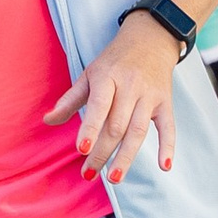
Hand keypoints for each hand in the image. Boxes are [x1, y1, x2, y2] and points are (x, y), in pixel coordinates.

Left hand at [45, 11, 178, 184]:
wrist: (151, 39)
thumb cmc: (114, 61)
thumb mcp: (90, 74)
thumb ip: (70, 100)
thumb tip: (48, 121)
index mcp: (108, 78)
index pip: (99, 106)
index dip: (91, 128)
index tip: (82, 149)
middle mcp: (131, 87)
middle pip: (117, 126)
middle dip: (102, 152)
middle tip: (88, 174)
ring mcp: (150, 96)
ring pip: (139, 131)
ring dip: (126, 157)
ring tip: (114, 178)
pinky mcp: (165, 103)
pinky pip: (169, 127)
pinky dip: (169, 147)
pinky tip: (164, 167)